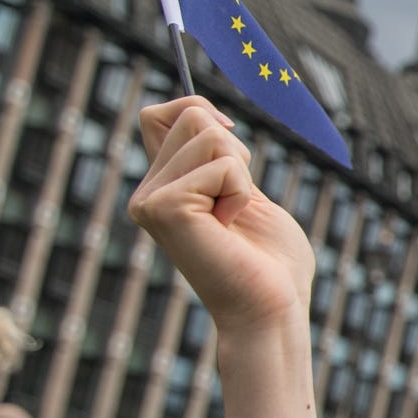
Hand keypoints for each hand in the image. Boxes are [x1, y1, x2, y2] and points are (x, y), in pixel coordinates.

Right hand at [127, 99, 314, 339]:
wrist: (271, 308)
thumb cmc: (270, 260)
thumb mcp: (245, 192)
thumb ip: (220, 159)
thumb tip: (205, 112)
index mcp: (163, 187)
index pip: (159, 115)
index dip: (199, 110)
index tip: (232, 140)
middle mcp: (146, 193)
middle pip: (190, 115)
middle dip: (234, 151)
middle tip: (237, 203)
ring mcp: (149, 200)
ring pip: (208, 134)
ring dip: (241, 174)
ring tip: (234, 218)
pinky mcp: (163, 208)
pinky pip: (223, 166)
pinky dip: (243, 192)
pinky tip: (231, 228)